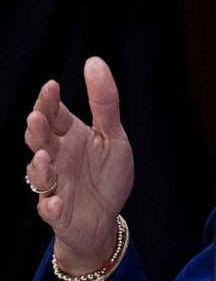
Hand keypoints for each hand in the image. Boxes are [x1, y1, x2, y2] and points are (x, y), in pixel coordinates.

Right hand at [23, 57, 133, 274]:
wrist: (106, 218)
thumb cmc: (106, 174)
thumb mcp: (113, 135)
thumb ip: (105, 103)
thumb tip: (94, 61)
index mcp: (69, 137)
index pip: (54, 115)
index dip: (49, 102)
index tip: (51, 87)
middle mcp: (57, 158)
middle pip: (40, 141)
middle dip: (37, 130)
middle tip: (37, 117)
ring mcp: (56, 185)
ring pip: (39, 175)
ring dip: (38, 167)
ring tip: (42, 156)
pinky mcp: (59, 213)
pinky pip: (50, 210)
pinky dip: (51, 206)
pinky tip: (56, 201)